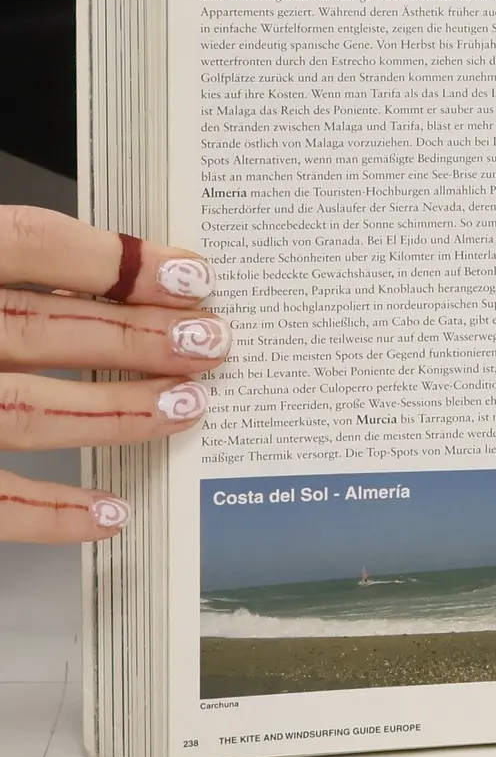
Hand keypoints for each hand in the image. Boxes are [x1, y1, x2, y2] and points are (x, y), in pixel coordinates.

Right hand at [0, 209, 223, 542]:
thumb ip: (16, 268)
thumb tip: (119, 273)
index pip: (32, 244)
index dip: (118, 259)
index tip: (192, 274)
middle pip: (44, 328)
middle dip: (141, 337)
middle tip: (215, 341)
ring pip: (28, 409)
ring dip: (118, 410)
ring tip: (189, 404)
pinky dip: (51, 512)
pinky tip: (112, 511)